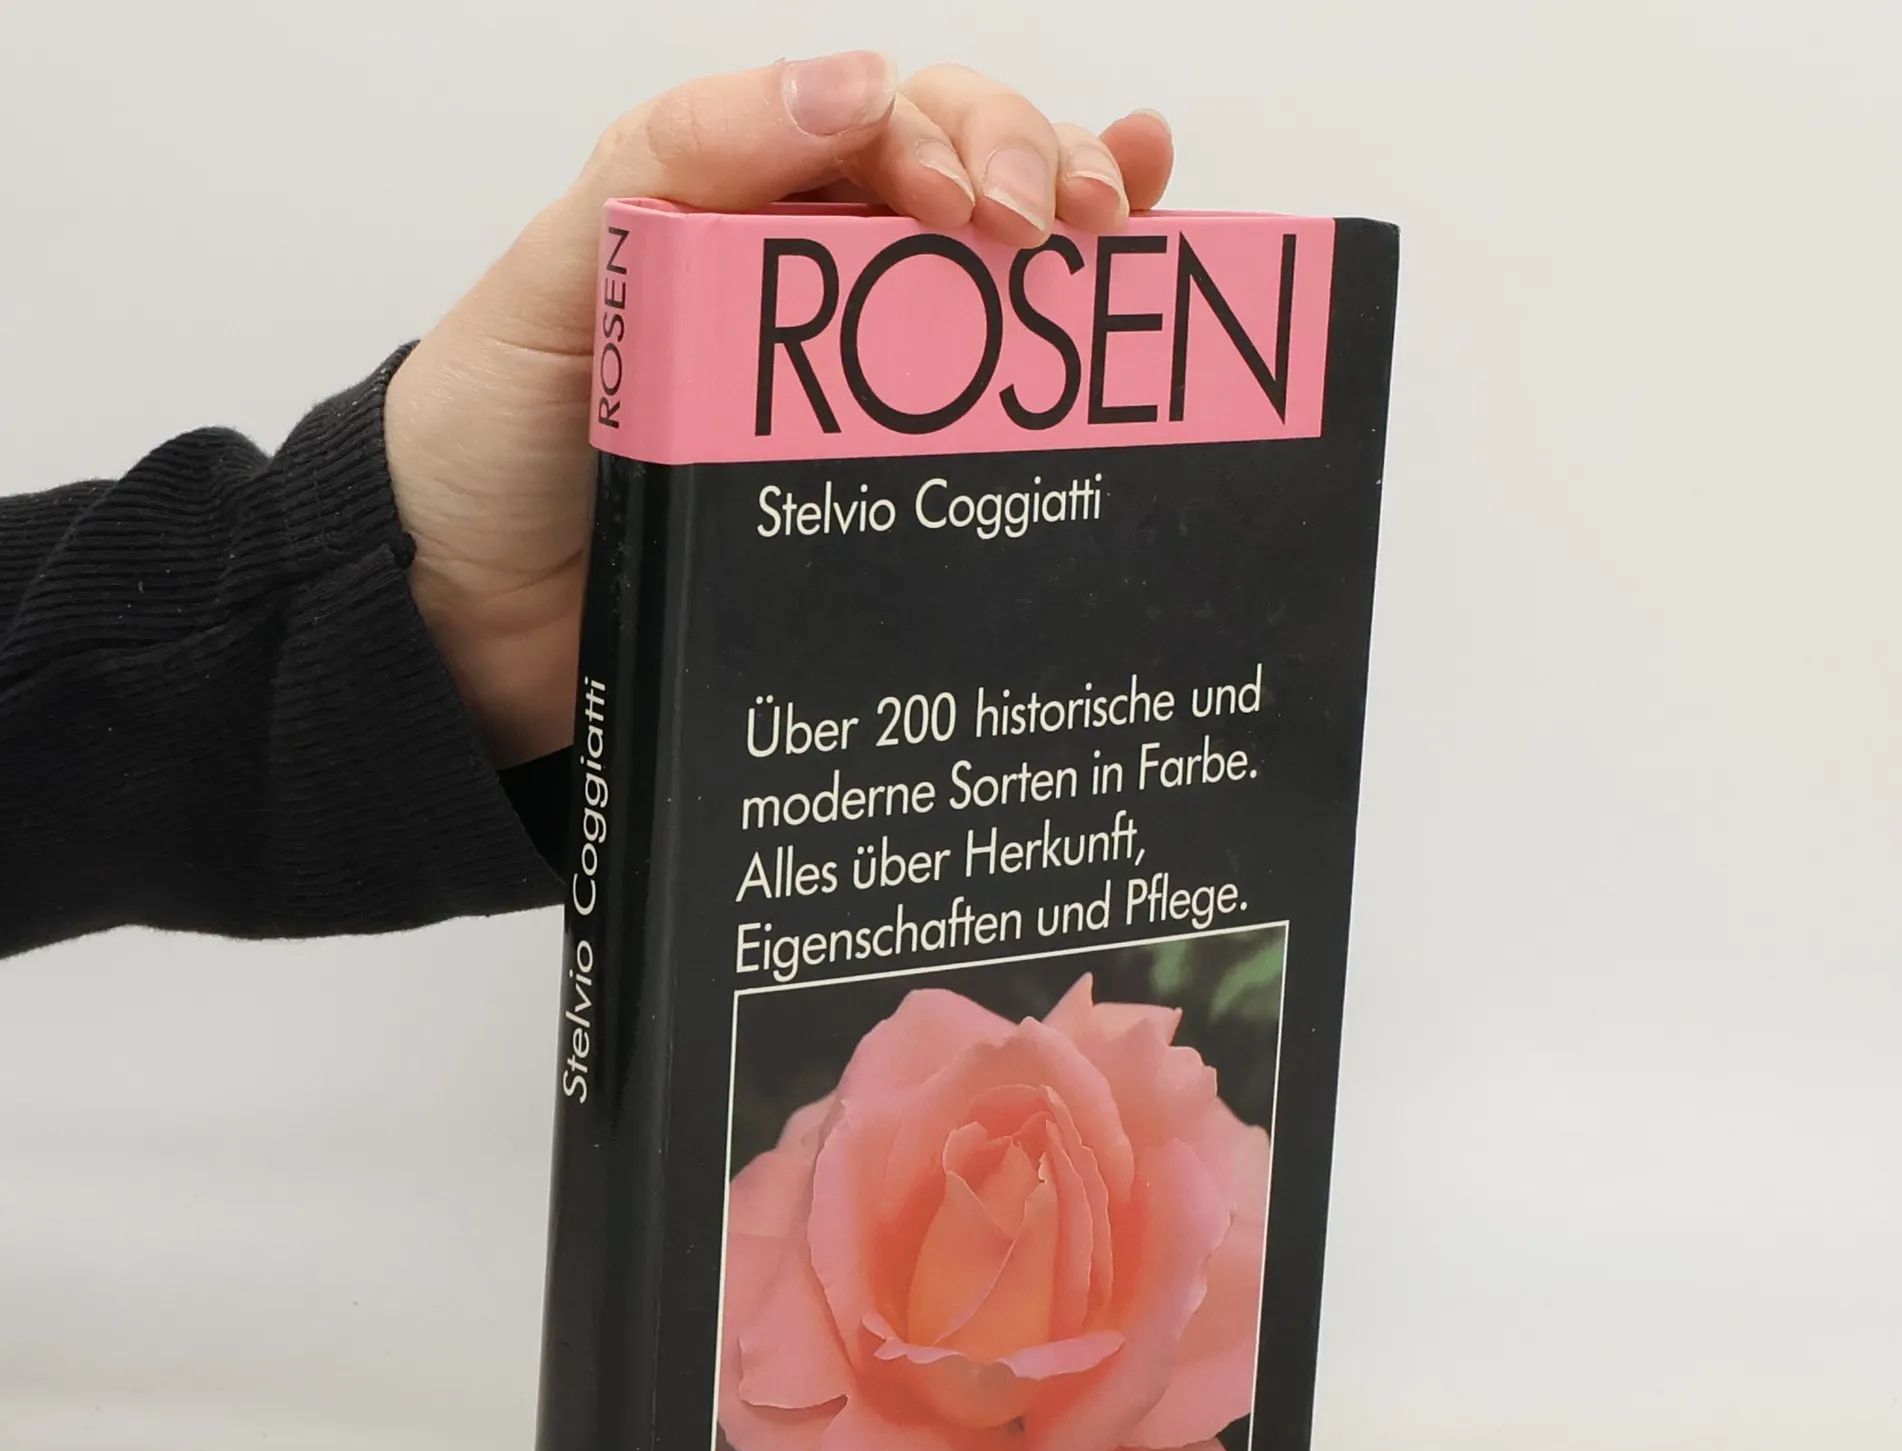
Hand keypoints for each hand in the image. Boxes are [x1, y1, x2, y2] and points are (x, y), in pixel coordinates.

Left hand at [383, 57, 1174, 765]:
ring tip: (1118, 220)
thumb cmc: (492, 443)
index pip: (882, 124)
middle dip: (1030, 165)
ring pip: (998, 267)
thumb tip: (850, 85)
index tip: (981, 214)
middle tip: (1060, 227)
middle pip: (964, 171)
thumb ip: (673, 169)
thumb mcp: (553, 279)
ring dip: (1077, 219)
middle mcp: (818, 275)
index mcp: (743, 203)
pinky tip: (1135, 260)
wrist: (474, 622)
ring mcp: (860, 376)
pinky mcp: (878, 477)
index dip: (951, 139)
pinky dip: (1062, 334)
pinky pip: (982, 397)